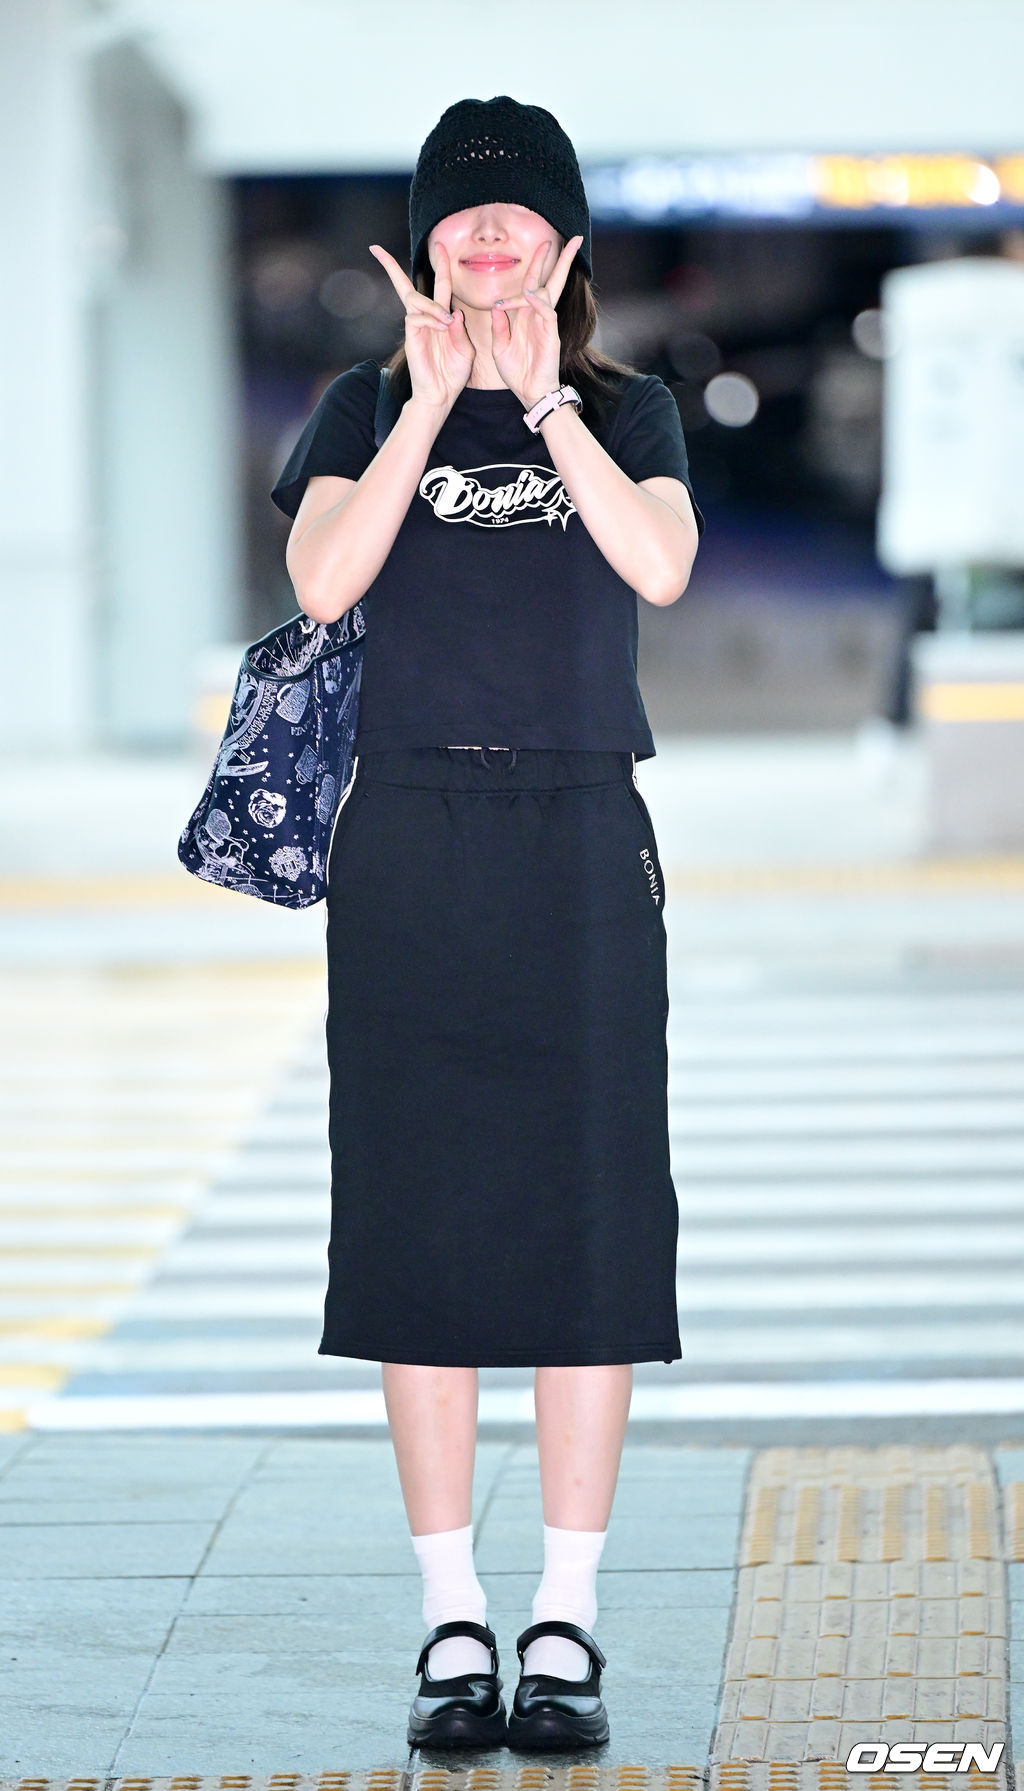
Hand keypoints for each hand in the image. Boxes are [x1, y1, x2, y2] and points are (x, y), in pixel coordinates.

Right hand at [369, 240, 474, 411]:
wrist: (441, 395)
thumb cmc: (453, 373)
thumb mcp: (465, 350)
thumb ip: (460, 331)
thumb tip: (452, 313)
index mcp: (440, 316)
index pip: (439, 285)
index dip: (441, 265)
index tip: (439, 244)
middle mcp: (425, 317)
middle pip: (406, 286)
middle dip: (390, 267)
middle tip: (377, 249)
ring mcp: (415, 326)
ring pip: (415, 299)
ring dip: (432, 306)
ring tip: (446, 322)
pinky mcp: (410, 335)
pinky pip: (416, 316)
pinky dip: (430, 318)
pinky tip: (441, 327)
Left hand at [489, 235, 582, 409]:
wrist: (530, 393)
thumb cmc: (517, 372)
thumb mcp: (500, 347)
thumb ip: (499, 326)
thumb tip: (497, 306)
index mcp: (527, 316)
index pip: (532, 285)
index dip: (534, 268)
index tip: (534, 253)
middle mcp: (538, 316)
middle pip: (549, 281)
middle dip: (558, 259)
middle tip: (568, 238)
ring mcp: (546, 324)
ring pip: (549, 291)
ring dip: (551, 269)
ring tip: (553, 247)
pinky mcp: (550, 334)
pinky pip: (546, 312)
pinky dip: (538, 301)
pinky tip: (530, 292)